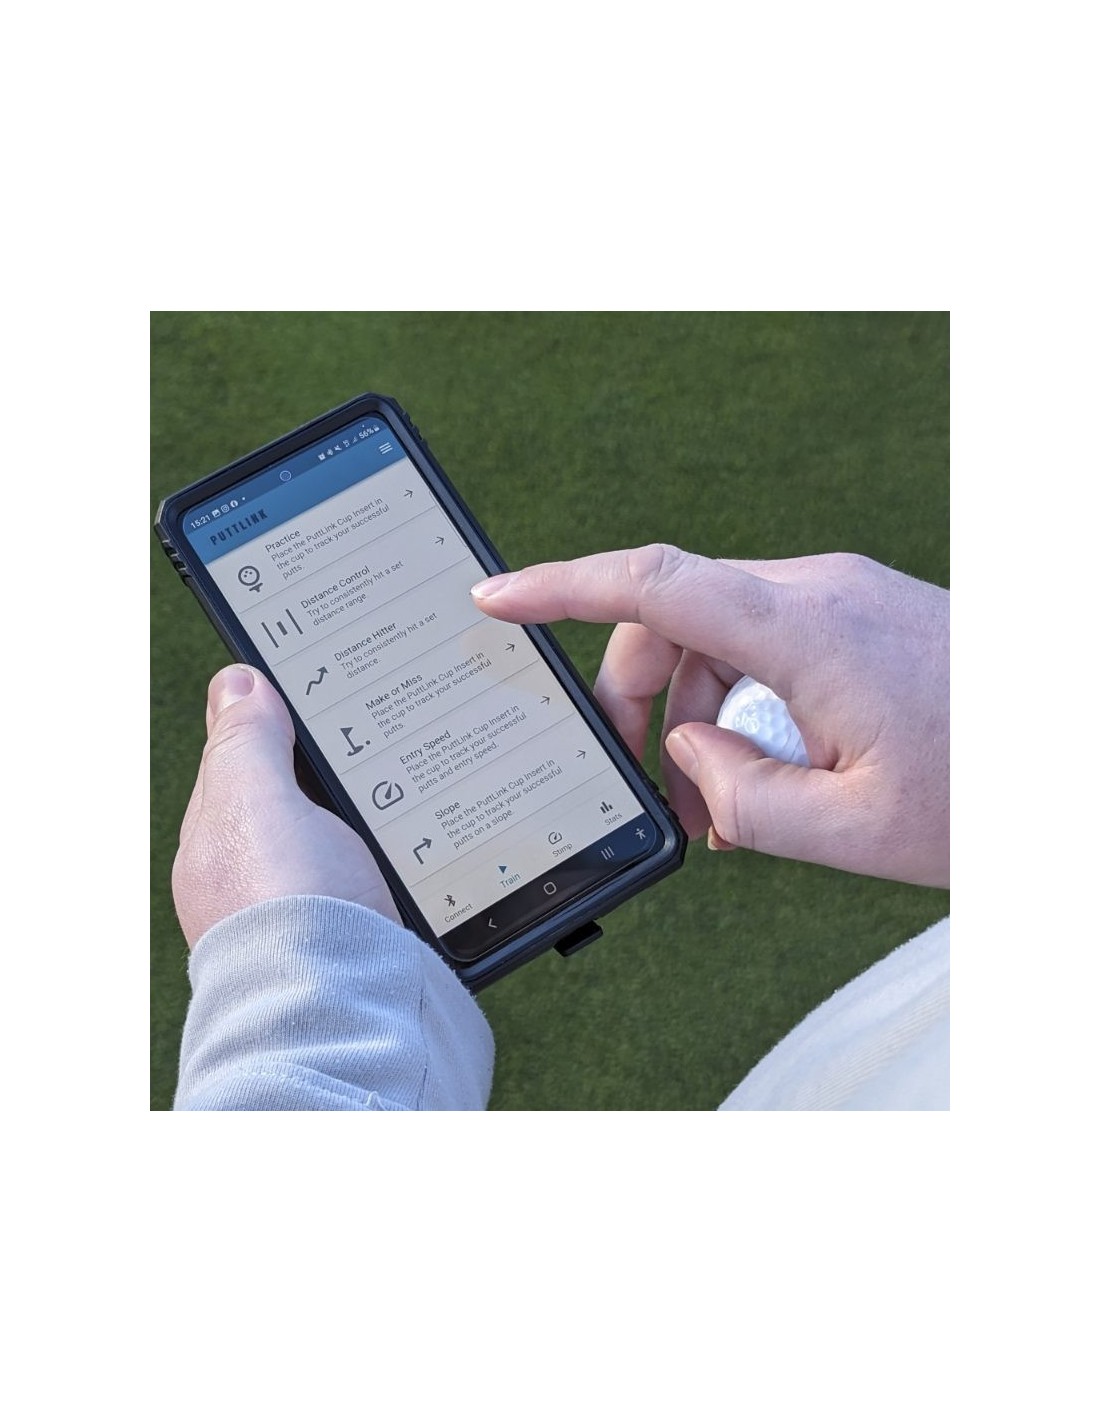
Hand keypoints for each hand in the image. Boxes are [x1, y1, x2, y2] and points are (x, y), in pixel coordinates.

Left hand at [172, 665, 400, 947]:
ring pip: (349, 839)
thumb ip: (246, 743)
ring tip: (424, 781)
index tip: (336, 685)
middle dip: (341, 769)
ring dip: (380, 814)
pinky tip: (428, 845)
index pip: (248, 758)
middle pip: (304, 799)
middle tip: (393, 729)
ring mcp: (310, 909)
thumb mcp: (257, 802)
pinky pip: (380, 878)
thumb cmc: (290, 908)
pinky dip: (401, 858)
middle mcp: (258, 878)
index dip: (285, 718)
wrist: (343, 1013)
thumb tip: (237, 682)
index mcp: (220, 839)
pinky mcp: (360, 935)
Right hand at [472, 545, 948, 887]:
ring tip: (719, 800)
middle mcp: (817, 591)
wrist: (1075, 755)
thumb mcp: (855, 833)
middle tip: (645, 782)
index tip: (492, 600)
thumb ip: (741, 799)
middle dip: (634, 696)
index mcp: (806, 631)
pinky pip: (765, 639)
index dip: (559, 587)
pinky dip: (741, 697)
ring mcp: (842, 595)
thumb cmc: (992, 795)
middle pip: (674, 616)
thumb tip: (687, 754)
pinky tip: (762, 767)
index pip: (653, 583)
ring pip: (717, 630)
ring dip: (694, 707)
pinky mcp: (859, 612)